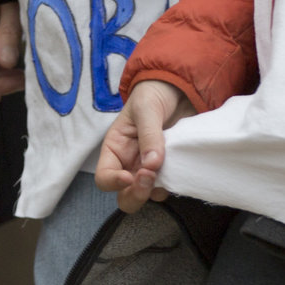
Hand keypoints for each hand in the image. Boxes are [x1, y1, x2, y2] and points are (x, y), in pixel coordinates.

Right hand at [95, 79, 189, 212]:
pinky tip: (180, 168)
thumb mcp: (146, 108)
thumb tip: (152, 164)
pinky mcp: (171, 169)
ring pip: (149, 196)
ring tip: (168, 168)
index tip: (129, 176)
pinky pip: (170, 186)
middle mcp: (130, 164)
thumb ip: (149, 134)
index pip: (104, 177)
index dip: (113, 182)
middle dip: (136, 194)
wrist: (180, 88)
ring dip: (157, 189)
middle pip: (125, 196)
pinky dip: (174, 183)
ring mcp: (151, 169)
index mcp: (115, 150)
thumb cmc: (153, 94)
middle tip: (150, 177)